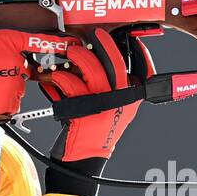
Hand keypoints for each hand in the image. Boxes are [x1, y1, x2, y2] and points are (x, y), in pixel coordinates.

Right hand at [0, 27, 83, 118]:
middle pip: (22, 68)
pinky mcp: (8, 104)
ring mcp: (15, 86)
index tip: (74, 45)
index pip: (42, 42)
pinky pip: (9, 103)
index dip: (60, 44)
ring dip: (2, 85)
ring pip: (15, 87)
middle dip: (8, 68)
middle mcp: (17, 63)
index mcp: (10, 41)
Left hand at [39, 26, 156, 161]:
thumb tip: (103, 59)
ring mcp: (105, 106)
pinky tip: (55, 78)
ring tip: (71, 54)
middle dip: (104, 44)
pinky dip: (60, 78)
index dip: (137, 51)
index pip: (141, 69)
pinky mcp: (85, 111)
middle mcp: (122, 102)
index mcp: (132, 99)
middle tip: (95, 35)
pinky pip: (71, 84)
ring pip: (91, 69)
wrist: (84, 159)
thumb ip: (114, 89)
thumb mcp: (113, 110)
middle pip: (115, 63)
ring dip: (78, 56)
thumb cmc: (95, 132)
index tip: (127, 39)